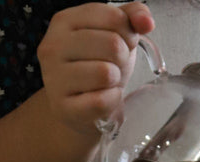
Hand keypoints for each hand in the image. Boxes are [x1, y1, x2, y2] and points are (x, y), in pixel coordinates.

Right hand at [37, 2, 154, 137]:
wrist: (81, 107)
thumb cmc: (98, 66)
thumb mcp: (115, 36)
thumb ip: (131, 18)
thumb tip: (146, 20)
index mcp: (64, 20)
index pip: (113, 17)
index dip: (128, 34)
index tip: (122, 44)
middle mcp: (53, 45)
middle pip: (112, 44)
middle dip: (123, 59)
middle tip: (115, 67)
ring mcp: (54, 77)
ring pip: (106, 73)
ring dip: (116, 81)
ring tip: (107, 83)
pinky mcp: (63, 107)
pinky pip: (101, 101)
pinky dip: (112, 101)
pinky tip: (104, 98)